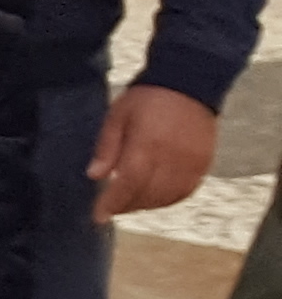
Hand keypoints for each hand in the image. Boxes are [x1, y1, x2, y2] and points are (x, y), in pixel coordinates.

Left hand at [94, 81, 219, 222]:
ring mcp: (191, 162)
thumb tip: (94, 176)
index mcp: (147, 144)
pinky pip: (185, 191)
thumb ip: (106, 147)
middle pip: (147, 194)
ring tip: (129, 203)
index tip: (98, 216)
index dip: (112, 203)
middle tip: (111, 208)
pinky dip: (167, 199)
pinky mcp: (204, 163)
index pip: (128, 184)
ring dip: (146, 205)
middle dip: (126, 205)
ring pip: (167, 197)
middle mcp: (172, 157)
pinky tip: (154, 197)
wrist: (189, 83)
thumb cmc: (148, 98)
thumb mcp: (117, 116)